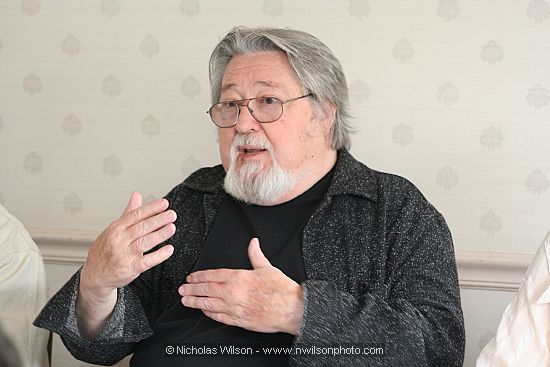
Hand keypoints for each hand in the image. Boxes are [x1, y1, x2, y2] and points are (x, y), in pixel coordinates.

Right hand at [80, 192, 175, 296]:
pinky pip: (146, 261)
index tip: (164, 203)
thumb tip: (137, 195)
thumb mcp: (114, 229)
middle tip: (171, 214)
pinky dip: (158, 255)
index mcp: (116, 228)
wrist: (95, 274)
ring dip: (159, 235)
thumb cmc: (105, 249)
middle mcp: (119, 240)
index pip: (135, 215)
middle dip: (158, 220)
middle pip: (141, 227)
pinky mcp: (130, 268)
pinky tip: (169, 249)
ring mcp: (124, 255)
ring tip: (171, 228)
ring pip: (144, 242)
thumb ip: (129, 212)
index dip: (151, 209)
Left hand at [178, 238, 303, 334]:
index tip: (191, 276)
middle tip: (182, 288)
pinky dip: (209, 313)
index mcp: (239, 277)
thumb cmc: (281, 289)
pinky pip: (219, 317)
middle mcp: (233, 293)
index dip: (199, 276)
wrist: (291, 309)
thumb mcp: (267, 267)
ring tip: (185, 300)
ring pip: (209, 304)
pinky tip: (203, 310)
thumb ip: (255, 255)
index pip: (213, 275)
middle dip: (192, 288)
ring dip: (195, 301)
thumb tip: (253, 243)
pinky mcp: (238, 320)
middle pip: (206, 289)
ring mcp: (234, 308)